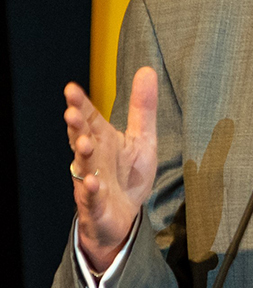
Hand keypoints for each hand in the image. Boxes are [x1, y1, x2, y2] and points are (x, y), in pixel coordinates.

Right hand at [64, 68, 158, 271]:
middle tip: (72, 112)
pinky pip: (92, 197)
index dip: (81, 104)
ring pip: (83, 166)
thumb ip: (143, 108)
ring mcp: (91, 181)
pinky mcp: (97, 204)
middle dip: (76, 126)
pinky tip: (92, 182)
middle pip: (81, 138)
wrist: (124, 217)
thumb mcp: (142, 139)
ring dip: (82, 155)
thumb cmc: (128, 176)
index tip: (71, 88)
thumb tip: (147, 70)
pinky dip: (91, 190)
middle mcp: (93, 158)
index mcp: (103, 140)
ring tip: (83, 142)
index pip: (90, 118)